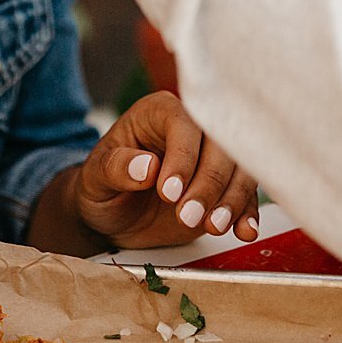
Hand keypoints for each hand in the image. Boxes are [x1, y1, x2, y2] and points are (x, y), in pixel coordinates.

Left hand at [73, 92, 260, 248]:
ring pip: (240, 166)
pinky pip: (245, 193)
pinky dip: (247, 212)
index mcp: (159, 112)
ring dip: (232, 198)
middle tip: (190, 217)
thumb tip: (146, 167)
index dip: (182, 158)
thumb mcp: (95, 177)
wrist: (114, 215)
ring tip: (214, 226)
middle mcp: (191, 128)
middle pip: (220, 144)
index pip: (183, 125)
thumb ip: (115, 168)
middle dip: (210, 183)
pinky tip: (244, 230)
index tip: (169, 193)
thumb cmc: (101, 187)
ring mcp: (211, 156)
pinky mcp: (224, 185)